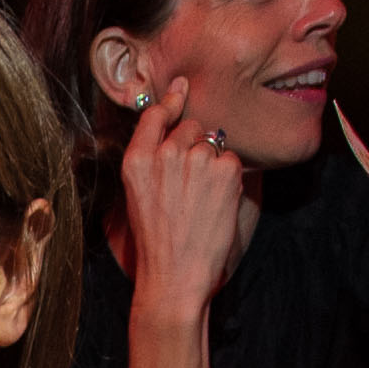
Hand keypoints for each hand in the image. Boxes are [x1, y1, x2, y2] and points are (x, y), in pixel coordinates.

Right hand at [121, 76, 246, 317]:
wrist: (175, 277)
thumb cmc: (157, 242)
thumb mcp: (138, 196)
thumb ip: (152, 154)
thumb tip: (175, 108)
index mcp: (137, 162)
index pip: (156, 115)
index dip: (171, 101)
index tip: (182, 89)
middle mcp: (166, 154)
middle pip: (191, 127)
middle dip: (194, 146)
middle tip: (188, 187)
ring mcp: (197, 160)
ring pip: (213, 142)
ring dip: (212, 164)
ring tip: (201, 200)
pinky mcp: (225, 170)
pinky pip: (231, 159)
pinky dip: (228, 179)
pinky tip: (215, 204)